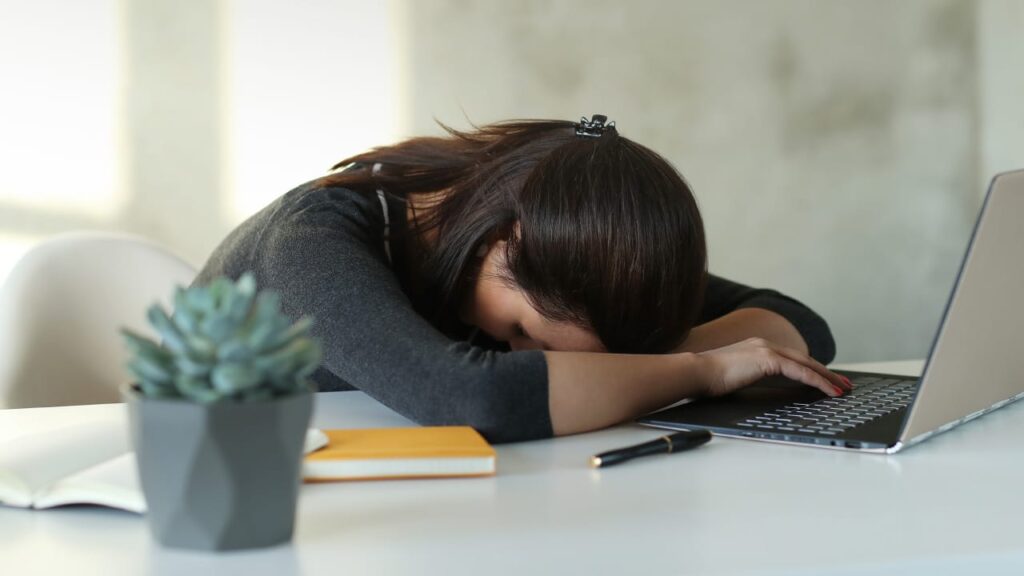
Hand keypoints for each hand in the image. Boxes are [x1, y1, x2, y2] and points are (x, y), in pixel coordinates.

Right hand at [693, 337, 851, 397]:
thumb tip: (761, 390)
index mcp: (756, 347)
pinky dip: (817, 381)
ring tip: (843, 390)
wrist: (696, 372)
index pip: (791, 359)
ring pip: (806, 364)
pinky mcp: (767, 359)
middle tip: (843, 384)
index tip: (824, 380)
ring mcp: (766, 349)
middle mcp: (764, 344)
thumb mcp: (735, 377)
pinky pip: (800, 372)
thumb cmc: (708, 379)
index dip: (811, 369)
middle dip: (826, 373)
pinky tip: (829, 391)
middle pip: (804, 359)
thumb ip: (751, 377)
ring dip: (827, 378)